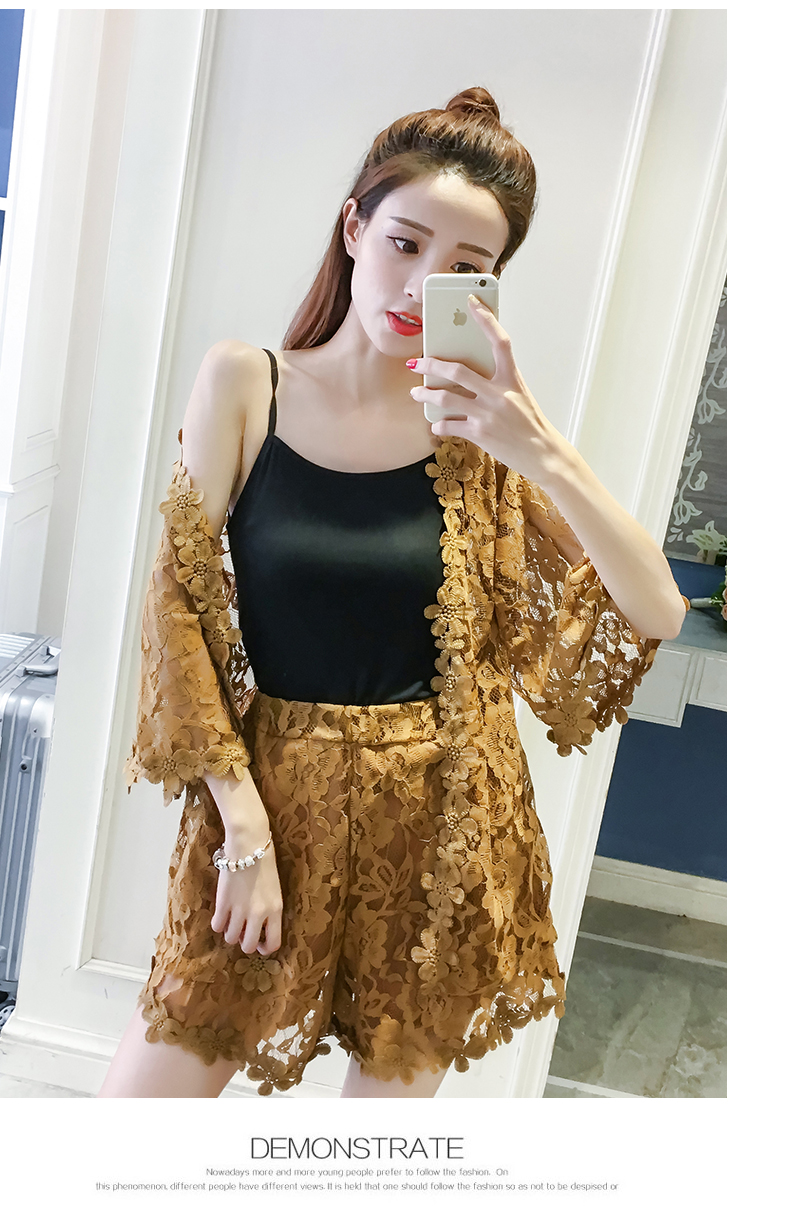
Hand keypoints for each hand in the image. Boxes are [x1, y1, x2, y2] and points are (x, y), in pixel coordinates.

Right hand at [211, 825, 282, 956]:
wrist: (249, 843)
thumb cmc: (264, 862)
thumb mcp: (274, 889)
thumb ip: (268, 909)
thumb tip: (257, 927)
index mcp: (276, 909)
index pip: (273, 943)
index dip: (264, 948)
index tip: (258, 943)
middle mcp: (259, 913)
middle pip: (249, 946)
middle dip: (244, 942)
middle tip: (242, 931)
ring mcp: (240, 909)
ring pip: (230, 938)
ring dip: (230, 932)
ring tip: (231, 920)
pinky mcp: (224, 902)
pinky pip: (217, 926)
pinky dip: (218, 923)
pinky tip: (221, 914)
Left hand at [408, 294, 565, 482]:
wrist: (543, 454)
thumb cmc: (530, 424)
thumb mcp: (519, 396)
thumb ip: (497, 383)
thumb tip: (465, 377)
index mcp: (512, 379)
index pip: (500, 341)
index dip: (486, 319)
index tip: (471, 301)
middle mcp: (499, 393)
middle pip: (457, 371)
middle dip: (430, 365)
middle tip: (415, 363)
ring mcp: (488, 414)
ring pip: (445, 398)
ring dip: (425, 395)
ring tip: (416, 394)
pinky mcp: (480, 434)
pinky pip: (449, 425)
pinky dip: (438, 425)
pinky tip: (436, 425)